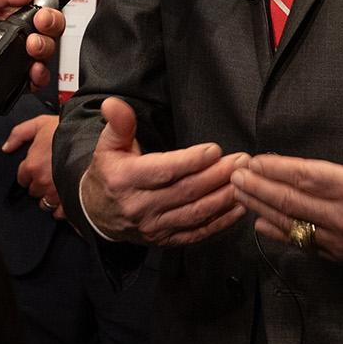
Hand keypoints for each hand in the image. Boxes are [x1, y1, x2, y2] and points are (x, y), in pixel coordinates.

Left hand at [0, 0, 63, 107]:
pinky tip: (31, 71)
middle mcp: (9, 38)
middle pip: (47, 33)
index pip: (40, 10)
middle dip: (51, 28)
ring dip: (44, 51)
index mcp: (4, 15)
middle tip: (38, 26)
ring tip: (30, 48)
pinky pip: (30, 84)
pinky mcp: (4, 84)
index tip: (52, 7)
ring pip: (43, 58)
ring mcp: (8, 62)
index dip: (51, 9)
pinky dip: (36, 78)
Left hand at [5, 111, 60, 214]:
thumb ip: (18, 134)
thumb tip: (6, 148)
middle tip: (48, 176)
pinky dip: (60, 209)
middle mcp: (41, 181)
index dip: (28, 173)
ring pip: (45, 203)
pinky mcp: (70, 199)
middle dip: (39, 184)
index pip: (22, 179)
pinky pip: (60, 212)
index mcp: (31, 165)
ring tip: (55, 189)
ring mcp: (55, 192)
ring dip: (48, 197)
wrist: (92, 137)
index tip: (36, 169)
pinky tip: (63, 202)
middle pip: (33, 191)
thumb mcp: (39, 124)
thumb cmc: (65, 130)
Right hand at [75, 98, 245, 245]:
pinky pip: (197, 233)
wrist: (97, 214)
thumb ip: (118, 124)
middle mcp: (140, 206)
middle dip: (217, 176)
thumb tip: (114, 103)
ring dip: (224, 198)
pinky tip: (238, 208)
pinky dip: (221, 222)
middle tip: (241, 161)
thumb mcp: (108, 146)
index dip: (191, 161)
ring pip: (195, 213)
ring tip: (244, 181)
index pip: (163, 171)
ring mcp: (154, 227)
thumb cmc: (109, 174)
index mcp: (125, 180)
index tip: (215, 150)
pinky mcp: (166, 240)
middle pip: (186, 191)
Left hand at [231, 92, 342, 267]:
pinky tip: (261, 223)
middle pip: (291, 201)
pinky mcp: (342, 257)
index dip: (275, 168)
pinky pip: (304, 245)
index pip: (305, 176)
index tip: (253, 160)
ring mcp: (342, 242)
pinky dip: (280, 234)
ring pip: (292, 225)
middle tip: (234, 176)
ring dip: (262, 209)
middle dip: (259, 188)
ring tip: (239, 195)